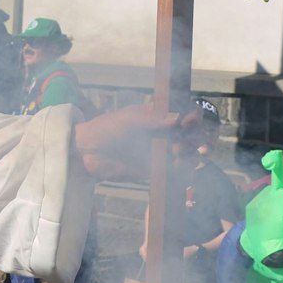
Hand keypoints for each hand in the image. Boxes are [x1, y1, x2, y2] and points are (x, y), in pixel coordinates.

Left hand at [73, 103, 200, 182]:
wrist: (87, 154)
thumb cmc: (105, 129)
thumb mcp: (127, 120)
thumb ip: (152, 119)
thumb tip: (177, 118)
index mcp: (158, 114)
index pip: (186, 111)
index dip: (193, 117)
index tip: (187, 123)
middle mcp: (164, 131)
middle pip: (193, 133)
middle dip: (195, 138)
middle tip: (179, 145)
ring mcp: (162, 150)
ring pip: (189, 152)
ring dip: (190, 155)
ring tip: (175, 156)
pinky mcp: (157, 169)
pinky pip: (177, 171)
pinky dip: (184, 171)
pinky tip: (177, 169)